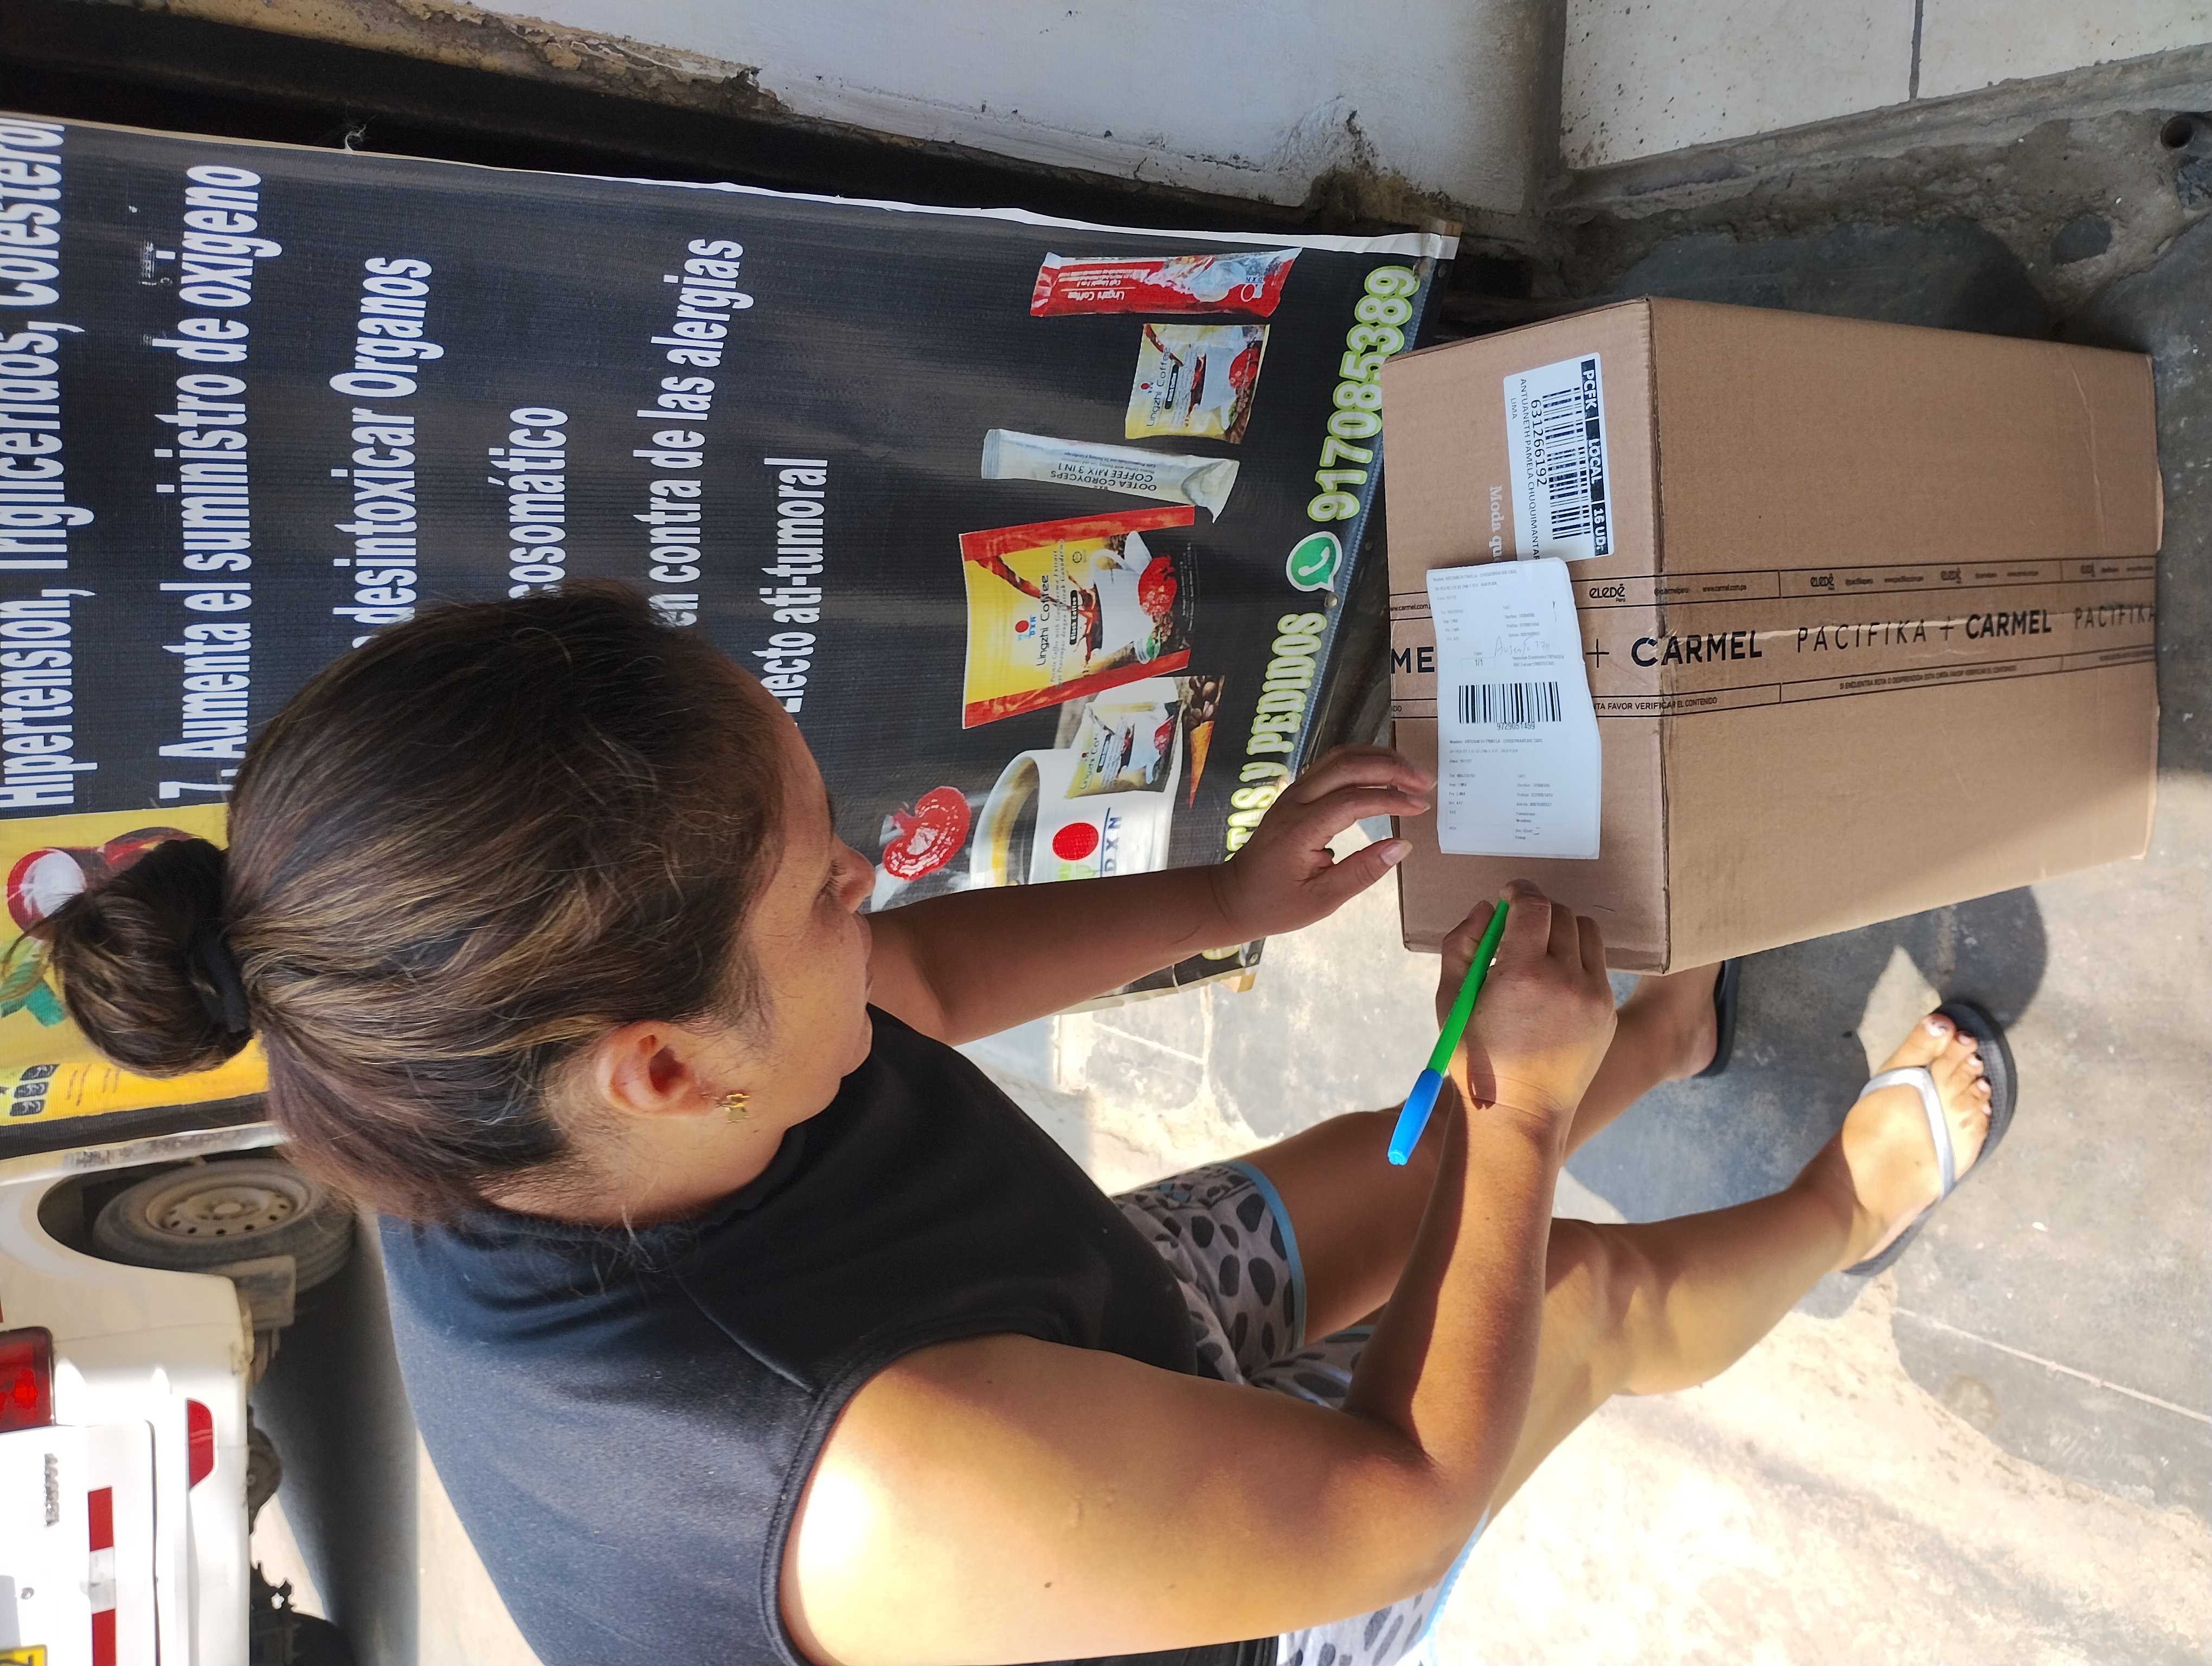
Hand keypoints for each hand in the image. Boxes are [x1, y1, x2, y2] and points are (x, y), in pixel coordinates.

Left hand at [1208, 746, 1432, 941]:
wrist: (1233, 896)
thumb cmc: (1276, 904)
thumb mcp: (1322, 899)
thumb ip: (1363, 872)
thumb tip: (1402, 845)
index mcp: (1300, 829)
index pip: (1352, 800)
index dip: (1390, 799)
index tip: (1420, 807)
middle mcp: (1295, 801)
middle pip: (1347, 765)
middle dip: (1391, 767)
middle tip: (1426, 782)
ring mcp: (1293, 792)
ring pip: (1339, 757)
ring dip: (1378, 759)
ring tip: (1412, 774)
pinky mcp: (1296, 792)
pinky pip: (1332, 765)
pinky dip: (1363, 762)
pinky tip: (1385, 773)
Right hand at [1440, 880, 1615, 1133]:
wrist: (1518, 1110)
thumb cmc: (1476, 1057)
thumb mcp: (1450, 999)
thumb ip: (1462, 944)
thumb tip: (1485, 909)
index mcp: (1522, 974)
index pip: (1533, 905)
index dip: (1520, 891)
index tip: (1509, 894)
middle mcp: (1565, 980)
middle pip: (1561, 914)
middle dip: (1538, 911)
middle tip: (1518, 927)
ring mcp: (1593, 997)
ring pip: (1587, 933)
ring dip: (1563, 930)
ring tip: (1541, 950)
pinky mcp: (1606, 1012)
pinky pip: (1598, 965)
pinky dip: (1577, 960)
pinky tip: (1555, 981)